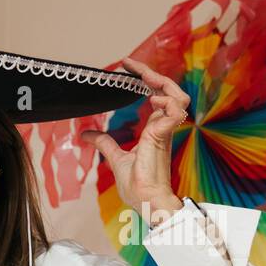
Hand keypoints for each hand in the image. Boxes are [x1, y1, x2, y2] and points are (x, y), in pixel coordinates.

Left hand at [80, 56, 187, 225]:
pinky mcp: (164, 136)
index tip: (127, 68)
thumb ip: (104, 142)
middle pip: (169, 91)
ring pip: (179, 96)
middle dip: (152, 74)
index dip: (145, 80)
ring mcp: (165, 131)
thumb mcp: (115, 157)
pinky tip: (152, 100)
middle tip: (131, 64)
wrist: (144, 201)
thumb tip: (86, 133)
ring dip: (163, 83)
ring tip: (144, 77)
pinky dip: (165, 101)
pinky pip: (175, 111)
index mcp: (155, 129)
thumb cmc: (136, 185)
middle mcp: (163, 127)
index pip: (156, 96)